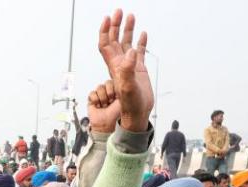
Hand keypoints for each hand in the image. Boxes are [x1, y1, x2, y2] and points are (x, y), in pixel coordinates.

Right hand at [87, 80, 121, 133]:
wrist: (106, 125)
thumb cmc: (116, 115)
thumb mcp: (123, 100)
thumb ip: (123, 88)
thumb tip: (122, 78)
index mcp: (117, 91)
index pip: (113, 81)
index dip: (113, 89)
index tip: (115, 98)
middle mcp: (109, 92)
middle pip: (105, 83)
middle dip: (108, 95)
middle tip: (110, 103)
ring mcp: (101, 95)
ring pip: (99, 88)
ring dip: (102, 99)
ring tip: (104, 106)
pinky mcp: (92, 99)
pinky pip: (92, 93)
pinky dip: (95, 100)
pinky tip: (99, 106)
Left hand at [98, 10, 151, 132]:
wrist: (138, 114)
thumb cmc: (131, 104)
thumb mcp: (127, 87)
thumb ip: (127, 70)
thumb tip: (129, 52)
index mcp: (114, 66)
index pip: (105, 45)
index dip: (104, 31)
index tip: (108, 18)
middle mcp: (120, 64)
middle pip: (115, 40)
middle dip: (115, 25)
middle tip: (119, 12)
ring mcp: (130, 66)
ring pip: (126, 44)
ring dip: (127, 30)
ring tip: (131, 16)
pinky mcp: (139, 70)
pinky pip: (139, 52)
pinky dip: (140, 42)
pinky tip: (143, 34)